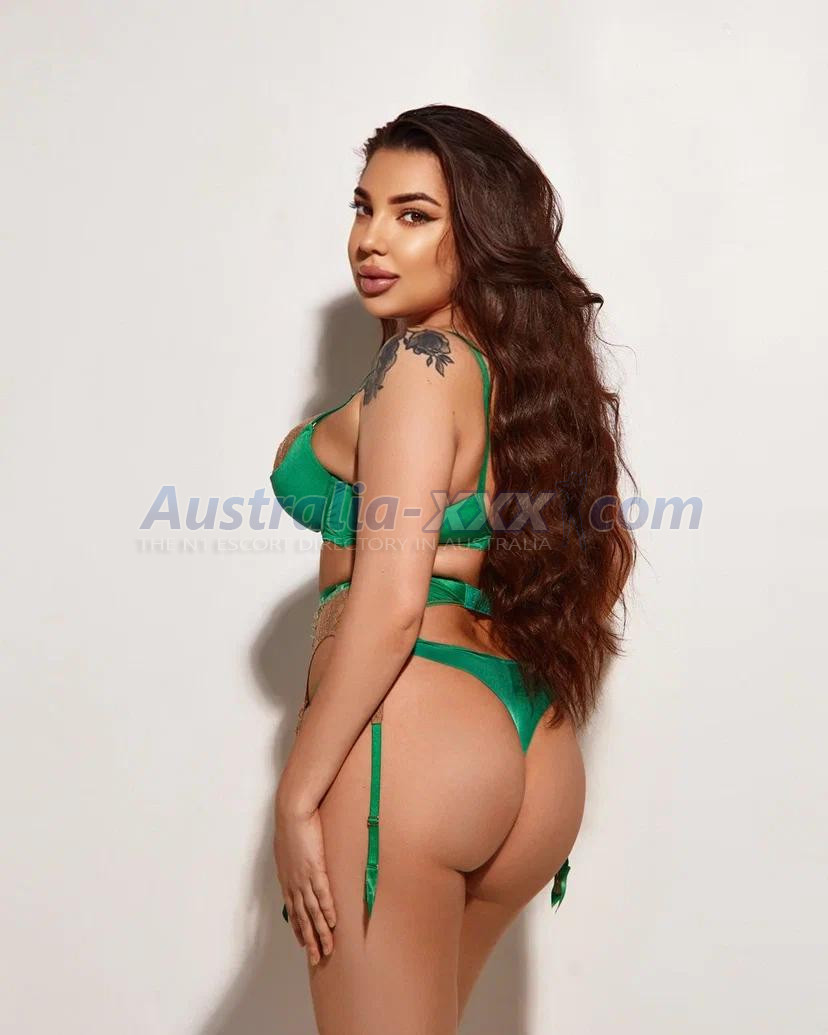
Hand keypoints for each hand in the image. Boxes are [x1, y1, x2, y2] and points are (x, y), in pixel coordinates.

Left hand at [273, 795, 336, 965]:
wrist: (292, 812)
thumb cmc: (290, 824)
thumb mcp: (286, 845)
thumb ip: (291, 858)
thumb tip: (295, 860)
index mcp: (286, 878)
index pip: (293, 910)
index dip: (299, 928)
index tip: (303, 942)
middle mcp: (293, 883)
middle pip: (303, 918)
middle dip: (310, 939)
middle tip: (317, 959)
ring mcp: (303, 878)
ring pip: (313, 912)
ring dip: (321, 933)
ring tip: (328, 949)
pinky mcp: (315, 869)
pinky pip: (323, 895)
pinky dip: (328, 911)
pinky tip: (333, 924)